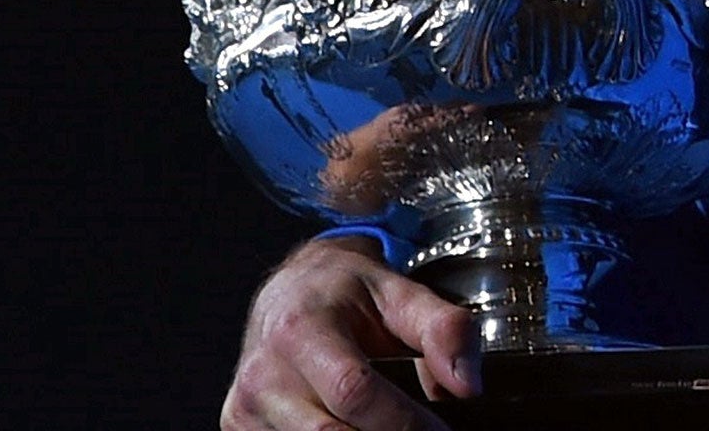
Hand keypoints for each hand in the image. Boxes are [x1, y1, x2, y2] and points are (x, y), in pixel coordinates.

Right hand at [222, 235, 479, 430]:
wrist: (289, 291)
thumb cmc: (345, 292)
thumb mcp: (401, 293)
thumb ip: (444, 329)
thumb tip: (468, 385)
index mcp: (302, 328)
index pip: (354, 391)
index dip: (403, 420)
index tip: (440, 429)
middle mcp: (264, 372)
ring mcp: (245, 406)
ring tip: (397, 426)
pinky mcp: (240, 426)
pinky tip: (362, 428)